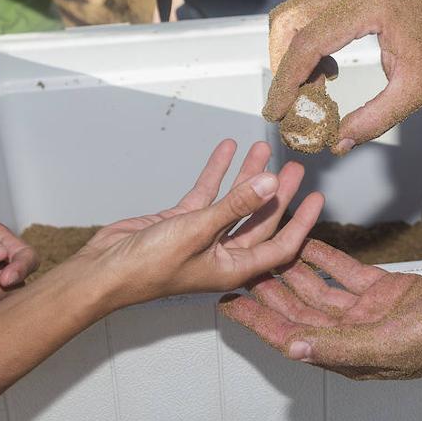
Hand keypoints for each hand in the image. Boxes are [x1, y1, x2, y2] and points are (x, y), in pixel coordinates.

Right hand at [74, 139, 323, 311]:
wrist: (104, 271)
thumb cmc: (148, 267)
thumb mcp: (198, 232)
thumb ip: (235, 205)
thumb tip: (270, 184)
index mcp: (233, 268)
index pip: (280, 246)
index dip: (301, 222)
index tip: (317, 197)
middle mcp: (222, 254)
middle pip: (260, 219)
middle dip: (277, 192)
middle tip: (293, 166)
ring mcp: (202, 237)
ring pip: (234, 203)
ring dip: (248, 177)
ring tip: (263, 149)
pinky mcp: (182, 223)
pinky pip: (207, 194)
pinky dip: (217, 172)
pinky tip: (227, 149)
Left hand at [220, 240, 421, 379]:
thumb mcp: (386, 345)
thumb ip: (337, 346)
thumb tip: (292, 348)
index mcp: (347, 355)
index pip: (289, 336)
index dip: (257, 320)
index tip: (227, 303)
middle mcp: (352, 334)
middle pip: (297, 310)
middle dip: (267, 288)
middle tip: (238, 264)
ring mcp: (368, 311)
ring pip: (318, 287)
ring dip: (292, 267)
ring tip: (265, 245)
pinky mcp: (385, 288)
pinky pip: (345, 271)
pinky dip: (326, 255)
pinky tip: (306, 239)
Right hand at [263, 0, 421, 153]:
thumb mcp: (417, 90)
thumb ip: (376, 118)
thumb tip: (338, 141)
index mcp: (370, 3)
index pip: (309, 41)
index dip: (287, 81)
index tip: (276, 112)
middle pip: (290, 19)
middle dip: (282, 64)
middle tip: (290, 102)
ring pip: (296, 12)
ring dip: (291, 52)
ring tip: (309, 90)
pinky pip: (312, 9)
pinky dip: (306, 40)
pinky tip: (325, 70)